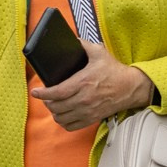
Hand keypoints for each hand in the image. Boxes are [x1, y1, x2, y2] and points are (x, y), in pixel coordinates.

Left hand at [34, 42, 151, 129]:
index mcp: (83, 82)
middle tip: (45, 97)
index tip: (35, 92)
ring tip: (53, 106)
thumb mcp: (99, 53)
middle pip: (56, 106)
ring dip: (54, 112)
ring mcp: (88, 111)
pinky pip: (71, 126)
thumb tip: (72, 40)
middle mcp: (84, 99)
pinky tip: (63, 115)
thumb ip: (83, 45)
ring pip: (62, 118)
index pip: (57, 92)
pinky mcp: (92, 118)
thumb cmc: (114, 71)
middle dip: (47, 102)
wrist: (131, 87)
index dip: (43, 93)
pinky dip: (64, 122)